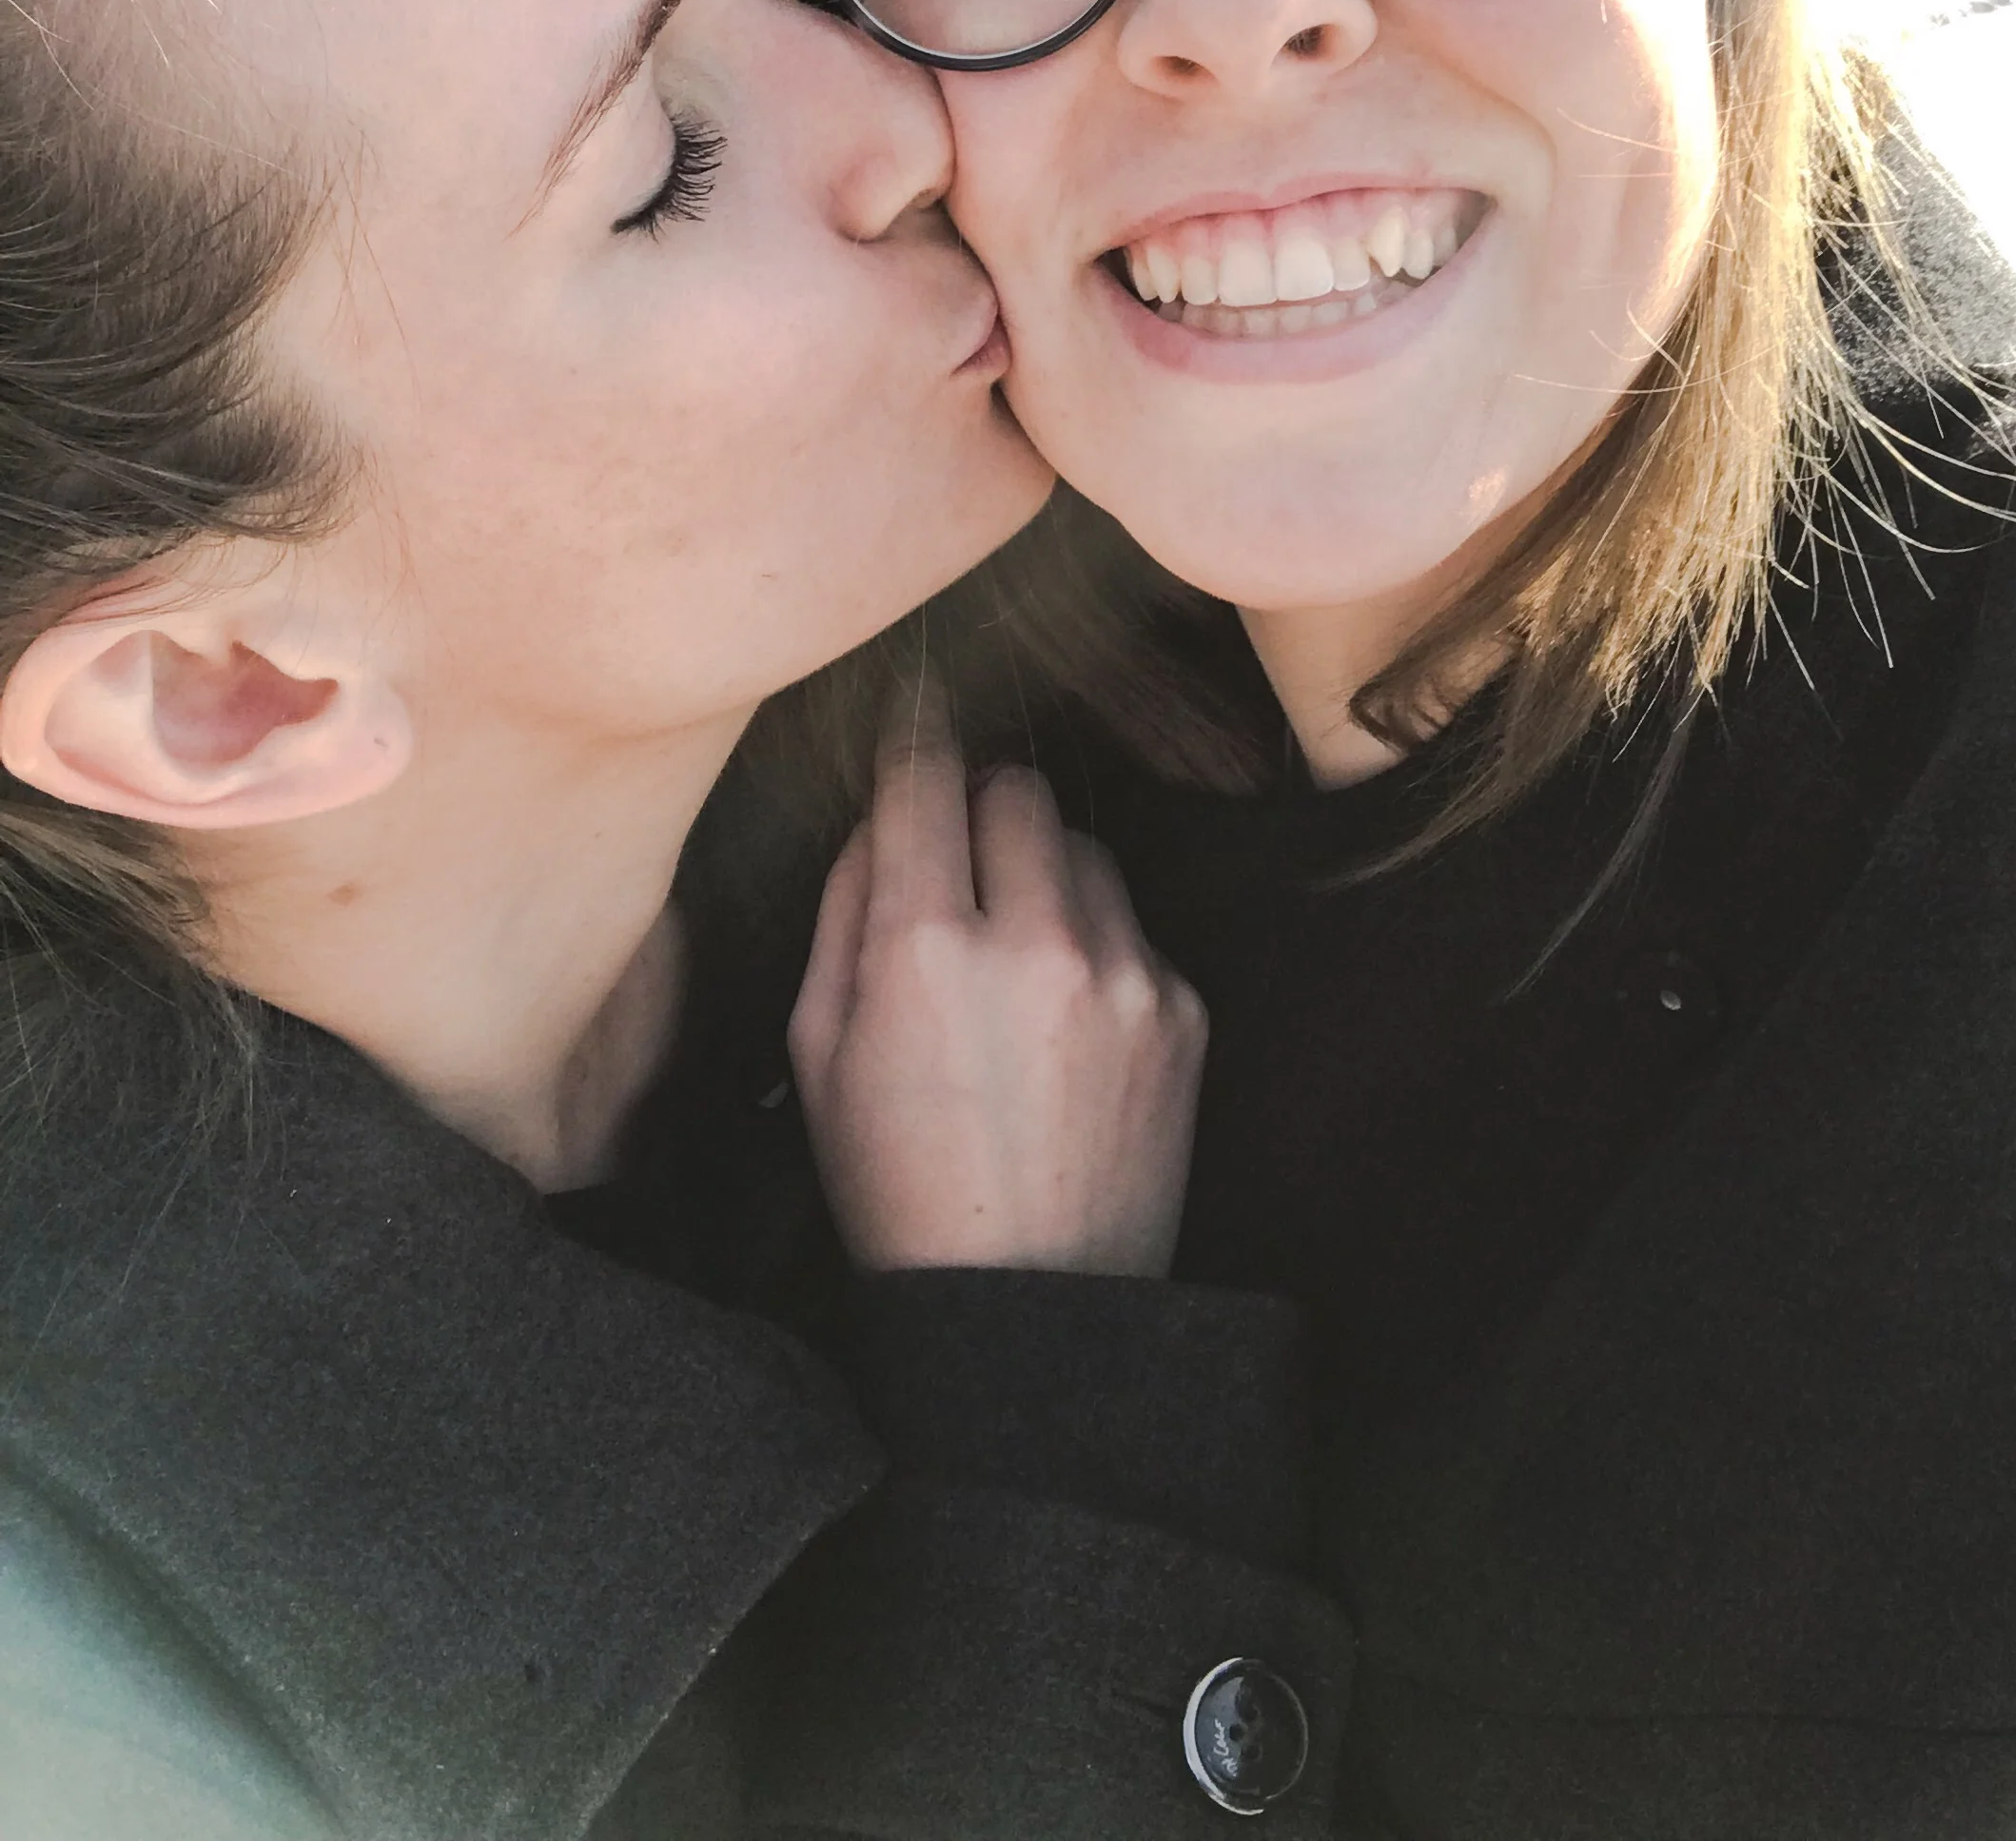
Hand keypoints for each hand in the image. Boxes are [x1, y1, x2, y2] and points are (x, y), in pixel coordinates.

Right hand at [790, 688, 1206, 1275]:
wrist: (1032, 1312)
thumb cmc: (897, 1184)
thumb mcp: (817, 1051)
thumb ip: (844, 909)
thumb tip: (883, 809)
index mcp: (924, 948)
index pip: (926, 772)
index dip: (912, 736)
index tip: (912, 718)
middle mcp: (1034, 940)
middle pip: (1016, 786)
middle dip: (979, 807)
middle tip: (953, 862)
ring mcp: (1124, 972)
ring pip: (1079, 846)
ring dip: (1040, 873)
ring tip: (1007, 964)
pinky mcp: (1183, 1007)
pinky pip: (1130, 923)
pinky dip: (1092, 945)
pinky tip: (1060, 1024)